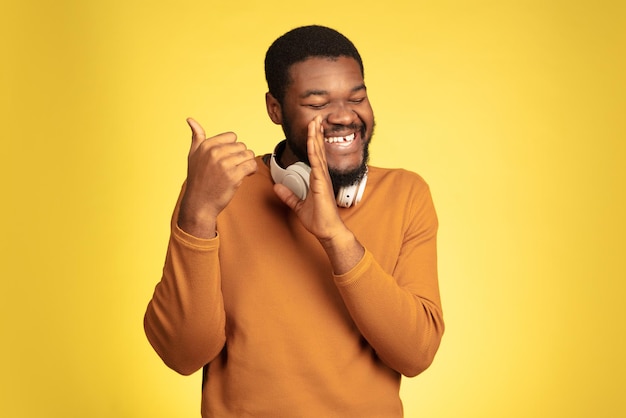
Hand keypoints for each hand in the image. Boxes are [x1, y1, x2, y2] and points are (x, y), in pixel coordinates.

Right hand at [178, 118, 256, 237]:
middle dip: (241, 156)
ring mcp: (224, 164)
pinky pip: (252, 165)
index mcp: (206, 145)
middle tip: (235, 167)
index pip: (232, 137)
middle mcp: (214, 152)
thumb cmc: (198, 180)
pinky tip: (246, 176)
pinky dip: (252, 170)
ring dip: (247, 163)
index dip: (233, 148)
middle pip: (242, 146)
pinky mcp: (234, 176)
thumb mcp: (193, 155)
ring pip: (248, 154)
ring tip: (240, 172)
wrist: (199, 203)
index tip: (229, 158)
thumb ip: (196, 137)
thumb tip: (190, 119)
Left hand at [274, 116, 364, 272]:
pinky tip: (313, 141)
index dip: (314, 141)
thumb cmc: (319, 220)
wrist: (328, 231)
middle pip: (319, 149)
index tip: (313, 128)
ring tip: (316, 122)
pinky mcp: (322, 184)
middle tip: (316, 117)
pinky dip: (315, 151)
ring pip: (319, 153)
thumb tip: (276, 187)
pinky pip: (317, 164)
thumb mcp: (299, 206)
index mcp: (317, 179)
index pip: (315, 155)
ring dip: (316, 137)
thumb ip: (288, 196)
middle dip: (317, 133)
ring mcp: (323, 179)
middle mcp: (321, 176)